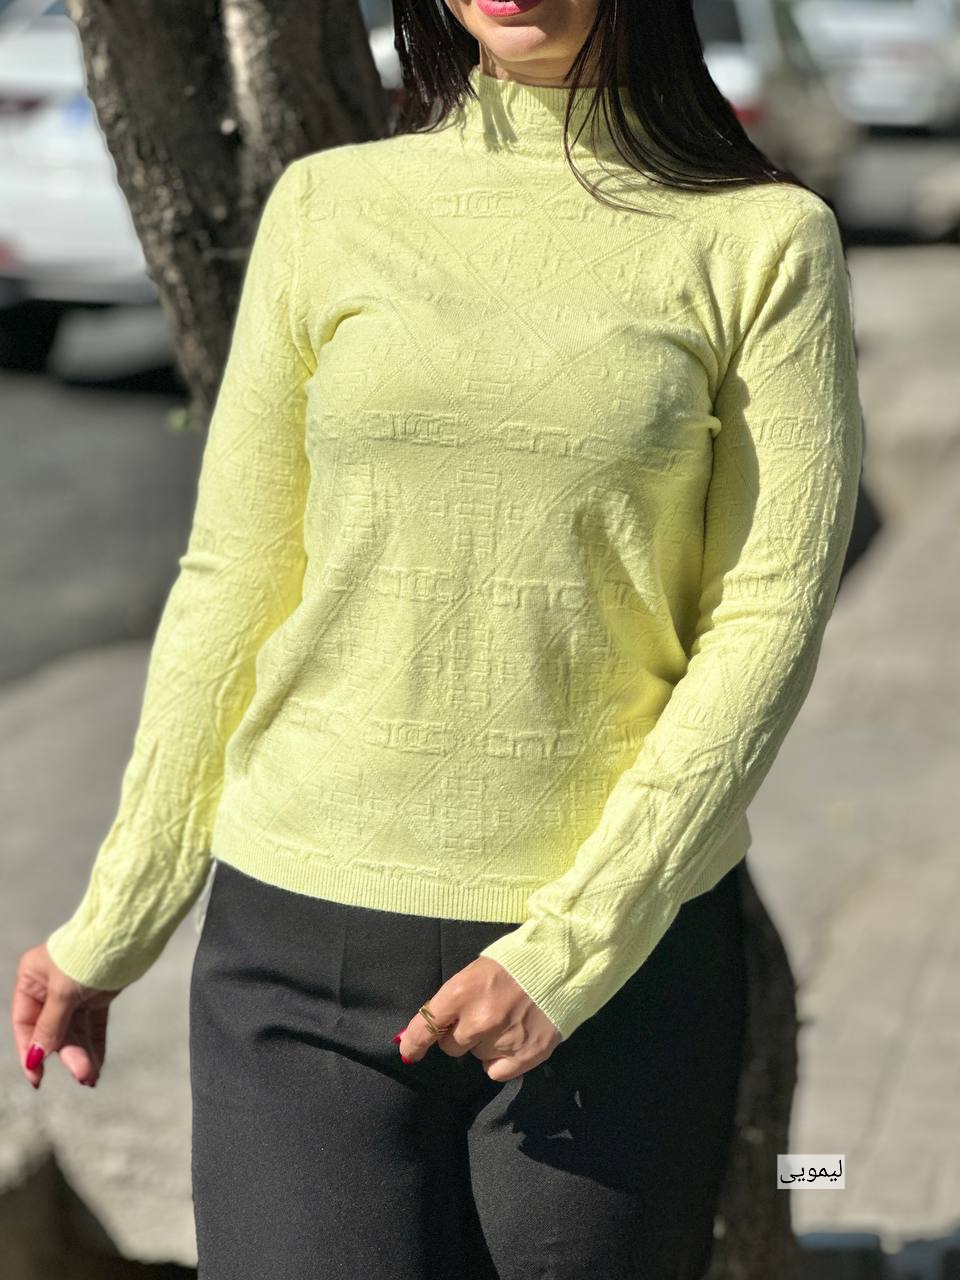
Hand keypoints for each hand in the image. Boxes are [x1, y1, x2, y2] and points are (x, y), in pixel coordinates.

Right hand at [11, 943, 122, 1089]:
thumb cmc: (88, 952)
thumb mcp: (63, 992)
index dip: (30, 1051)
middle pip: (54, 1030)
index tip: (36, 1077)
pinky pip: (93, 1026)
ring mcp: (75, 991)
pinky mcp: (97, 995)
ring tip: (91, 1077)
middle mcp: (50, 986)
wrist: (127, 932)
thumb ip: (49, 1026)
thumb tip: (36, 1057)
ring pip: (75, 1031)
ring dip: (83, 1055)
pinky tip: (97, 1067)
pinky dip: (95, 1046)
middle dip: (68, 1053)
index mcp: (32, 977)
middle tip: (83, 1075)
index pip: (25, 1023)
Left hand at [396, 956, 561, 1082]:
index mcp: (461, 993)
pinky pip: (496, 1072)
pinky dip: (500, 1060)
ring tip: (505, 1020)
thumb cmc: (513, 963)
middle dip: (460, 1034)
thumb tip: (421, 1031)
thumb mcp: (475, 971)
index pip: (426, 1026)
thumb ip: (450, 1001)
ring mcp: (502, 1041)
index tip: (409, 1051)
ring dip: (484, 1043)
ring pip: (476, 1056)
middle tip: (479, 1016)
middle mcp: (478, 1021)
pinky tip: (512, 1039)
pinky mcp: (526, 1056)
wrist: (561, 964)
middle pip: (451, 1046)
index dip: (414, 1042)